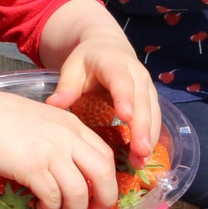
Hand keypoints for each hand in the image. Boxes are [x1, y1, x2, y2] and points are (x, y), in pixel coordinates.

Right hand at [0, 91, 116, 208]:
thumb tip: (71, 165)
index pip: (105, 155)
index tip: (99, 193)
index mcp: (71, 124)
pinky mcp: (32, 168)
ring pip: (79, 192)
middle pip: (103, 174)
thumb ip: (60, 136)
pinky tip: (41, 207)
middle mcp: (67, 137)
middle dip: (103, 199)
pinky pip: (53, 197)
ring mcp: (51, 152)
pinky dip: (50, 208)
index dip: (108, 179)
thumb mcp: (41, 119)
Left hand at [45, 30, 160, 163]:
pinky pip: (155, 119)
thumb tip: (53, 105)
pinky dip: (151, 138)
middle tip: (139, 151)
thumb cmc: (87, 61)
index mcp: (115, 64)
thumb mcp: (73, 68)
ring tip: (141, 161)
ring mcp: (147, 87)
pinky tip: (144, 157)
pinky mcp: (152, 100)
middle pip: (142, 102)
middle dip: (142, 127)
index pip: (121, 81)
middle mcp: (137, 75)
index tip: (125, 116)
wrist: (107, 47)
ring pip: (153, 113)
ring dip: (149, 137)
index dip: (124, 98)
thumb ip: (66, 86)